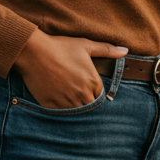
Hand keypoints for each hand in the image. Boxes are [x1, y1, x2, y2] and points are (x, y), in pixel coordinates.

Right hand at [13, 29, 127, 108]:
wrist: (34, 52)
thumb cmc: (61, 47)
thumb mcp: (86, 46)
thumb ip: (107, 50)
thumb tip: (125, 51)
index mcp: (92, 81)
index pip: (100, 95)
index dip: (95, 91)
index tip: (87, 86)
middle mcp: (81, 94)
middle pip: (90, 105)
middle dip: (86, 100)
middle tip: (76, 91)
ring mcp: (66, 101)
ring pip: (76, 111)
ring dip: (74, 105)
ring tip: (67, 95)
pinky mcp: (51, 105)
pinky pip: (60, 114)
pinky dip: (61, 109)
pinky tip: (57, 99)